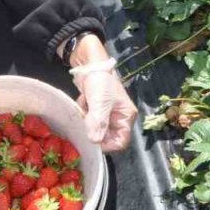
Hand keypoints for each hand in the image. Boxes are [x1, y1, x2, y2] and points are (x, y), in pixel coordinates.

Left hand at [69, 37, 136, 151]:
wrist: (90, 64)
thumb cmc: (100, 81)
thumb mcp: (100, 102)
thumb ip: (98, 122)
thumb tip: (95, 141)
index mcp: (126, 117)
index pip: (121, 142)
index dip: (107, 145)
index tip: (92, 138)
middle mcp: (119, 118)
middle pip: (106, 137)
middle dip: (94, 129)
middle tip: (86, 117)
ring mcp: (108, 114)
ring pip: (96, 129)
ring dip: (87, 120)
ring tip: (85, 106)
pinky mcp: (97, 110)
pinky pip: (90, 121)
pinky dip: (84, 114)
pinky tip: (84, 102)